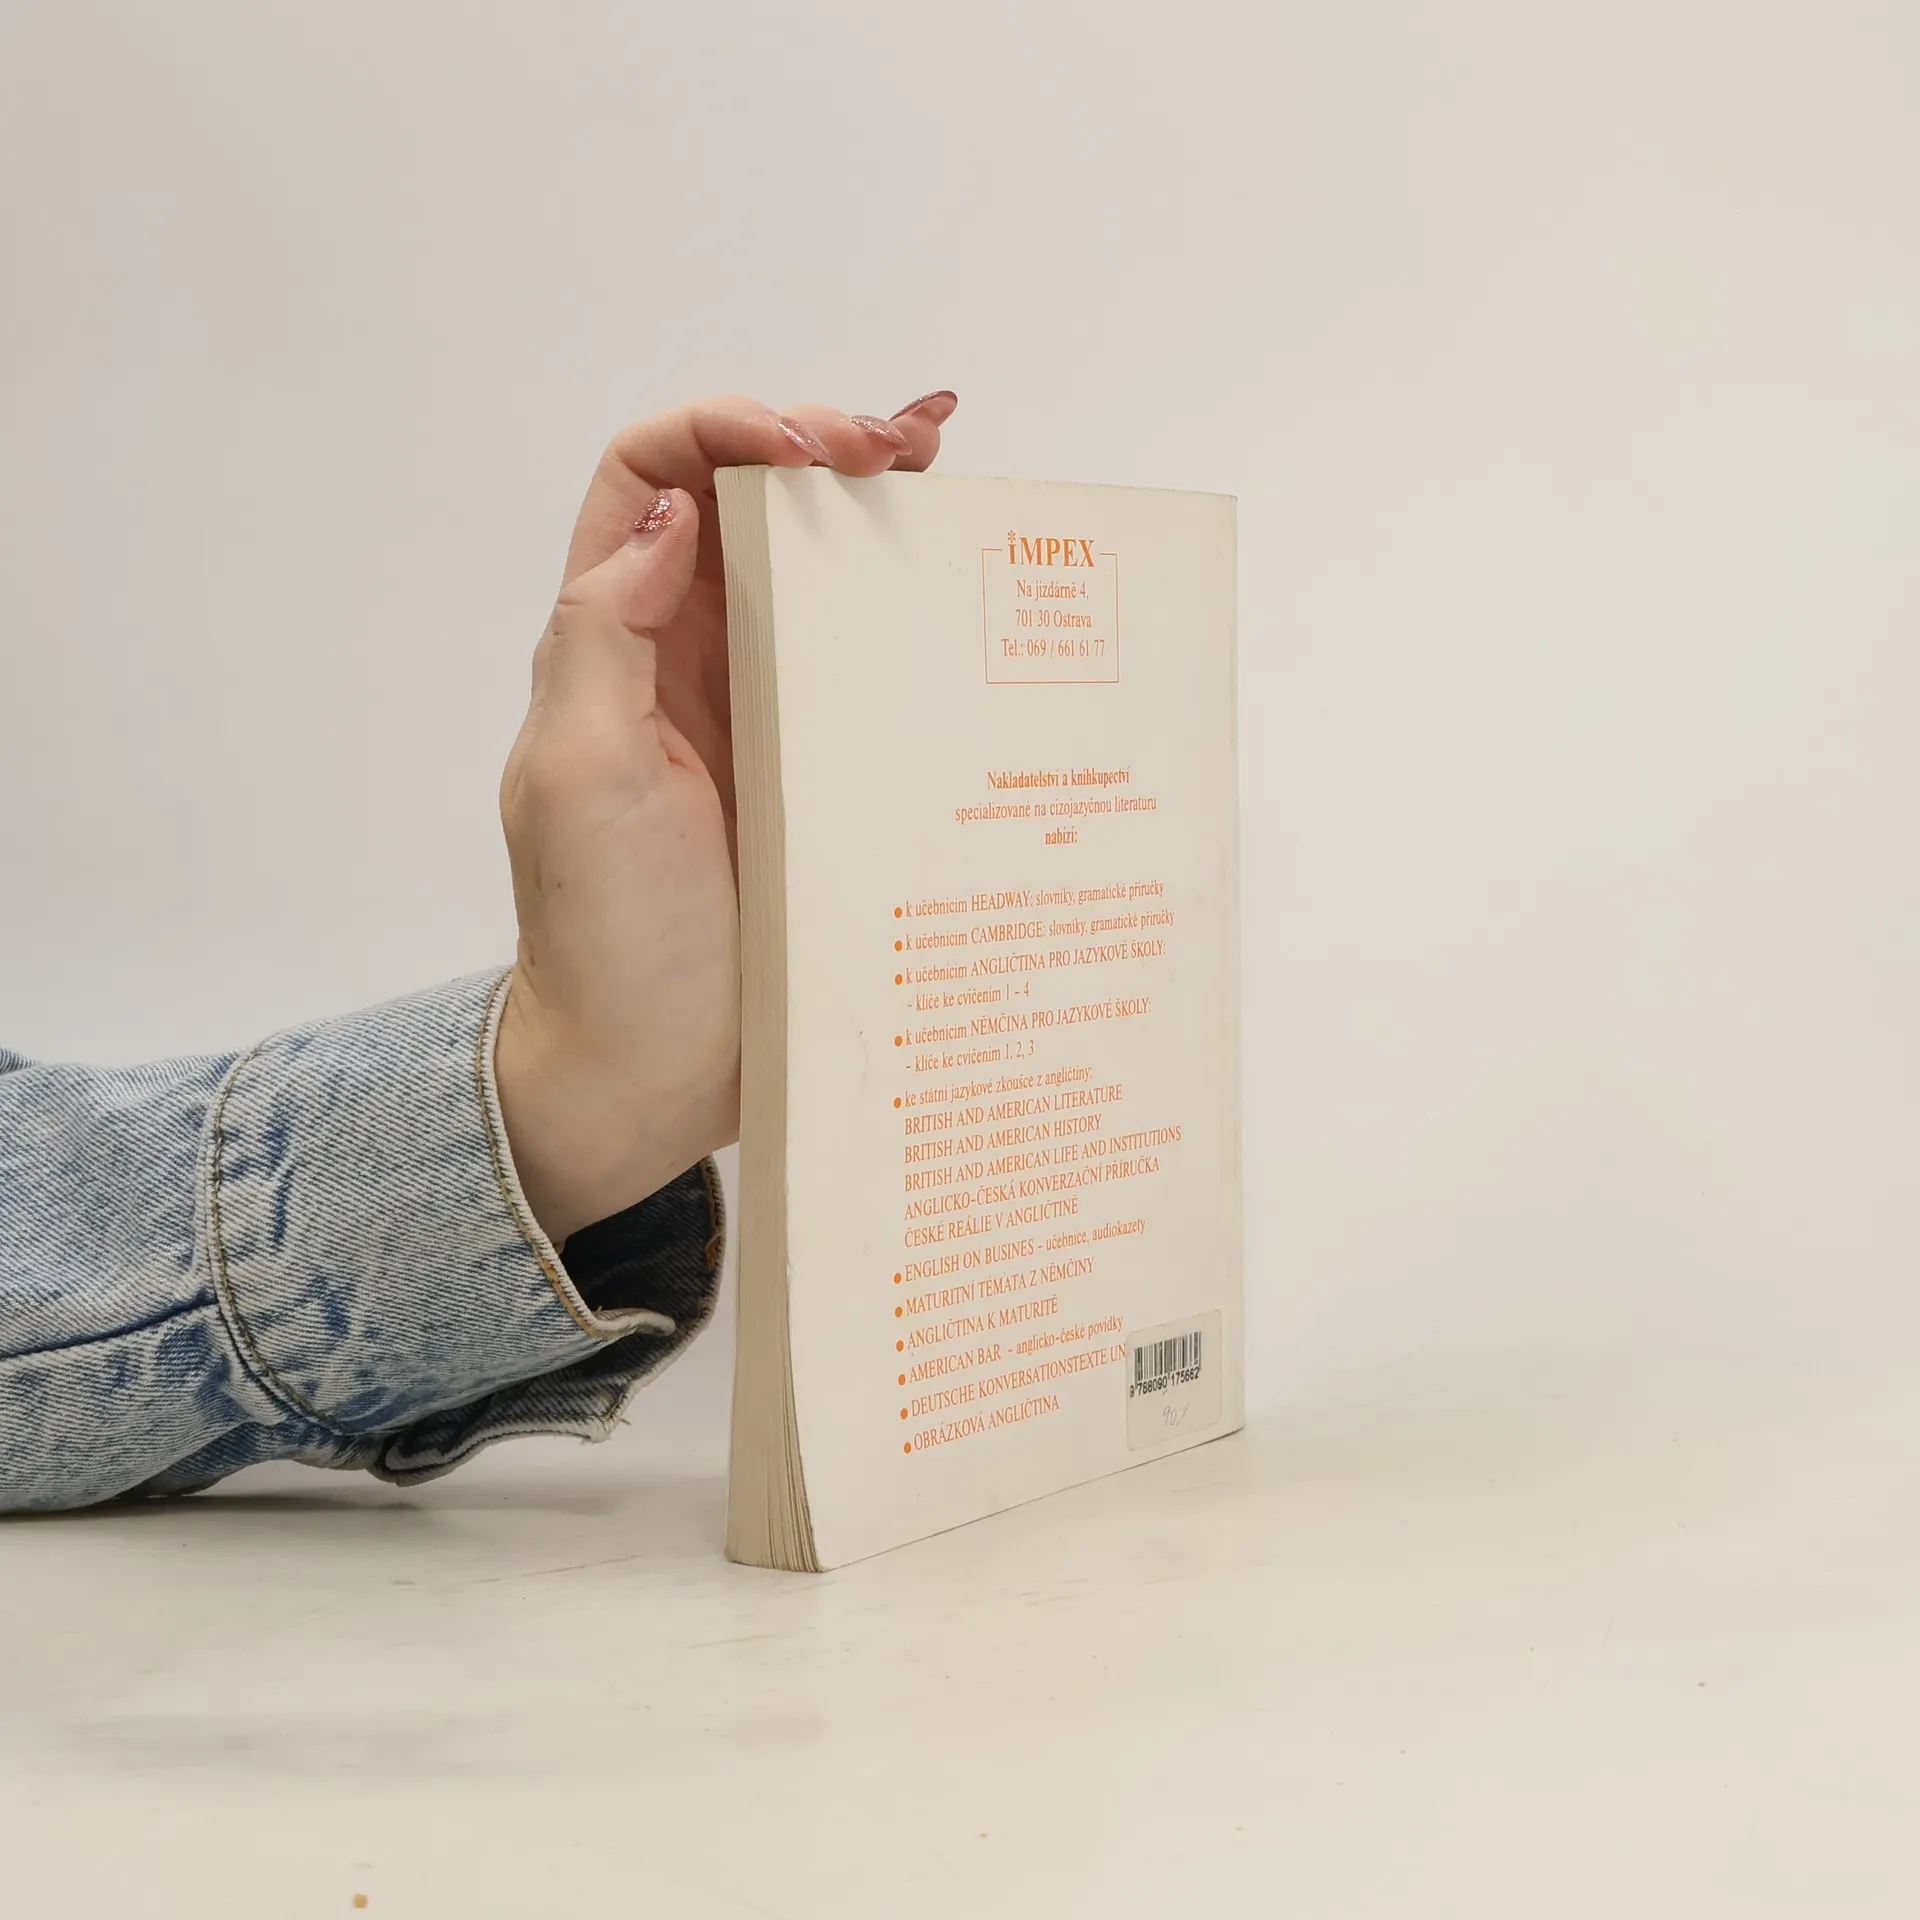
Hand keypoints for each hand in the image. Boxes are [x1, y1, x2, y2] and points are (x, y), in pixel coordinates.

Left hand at [495, 391, 957, 1244]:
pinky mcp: (820, 767)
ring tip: (943, 467)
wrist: (649, 1068)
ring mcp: (759, 710)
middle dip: (821, 446)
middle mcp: (686, 657)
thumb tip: (676, 512)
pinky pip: (865, 667)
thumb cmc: (604, 933)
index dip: (722, 429)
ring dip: (875, 510)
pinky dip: (911, 613)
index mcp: (614, 640)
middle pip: (748, 506)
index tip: (809, 446)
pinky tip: (968, 583)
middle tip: (905, 443)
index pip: (650, 479)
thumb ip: (603, 633)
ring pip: (813, 575)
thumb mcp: (575, 776)